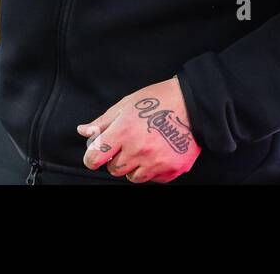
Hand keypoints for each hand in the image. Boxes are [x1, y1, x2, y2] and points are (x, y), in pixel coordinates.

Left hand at [77, 77, 200, 182]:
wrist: (195, 104)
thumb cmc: (160, 99)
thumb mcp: (127, 104)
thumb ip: (104, 121)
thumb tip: (85, 131)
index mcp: (124, 131)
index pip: (94, 157)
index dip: (93, 155)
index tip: (98, 152)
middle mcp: (138, 150)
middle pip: (113, 169)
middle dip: (116, 158)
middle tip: (129, 142)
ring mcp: (156, 163)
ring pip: (132, 177)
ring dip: (134, 166)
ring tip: (145, 147)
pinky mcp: (170, 170)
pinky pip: (153, 179)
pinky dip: (153, 169)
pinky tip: (159, 152)